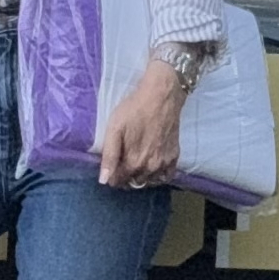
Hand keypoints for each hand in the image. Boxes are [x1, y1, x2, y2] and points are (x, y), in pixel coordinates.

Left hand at [98, 60, 184, 188]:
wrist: (161, 96)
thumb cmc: (134, 110)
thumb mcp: (114, 129)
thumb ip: (109, 156)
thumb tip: (104, 180)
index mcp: (133, 163)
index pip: (118, 182)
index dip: (111, 175)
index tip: (111, 166)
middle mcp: (150, 168)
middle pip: (133, 182)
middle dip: (125, 176)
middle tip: (122, 161)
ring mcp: (164, 164)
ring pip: (148, 181)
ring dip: (140, 176)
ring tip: (136, 162)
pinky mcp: (174, 157)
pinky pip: (166, 176)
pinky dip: (158, 175)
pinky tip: (152, 165)